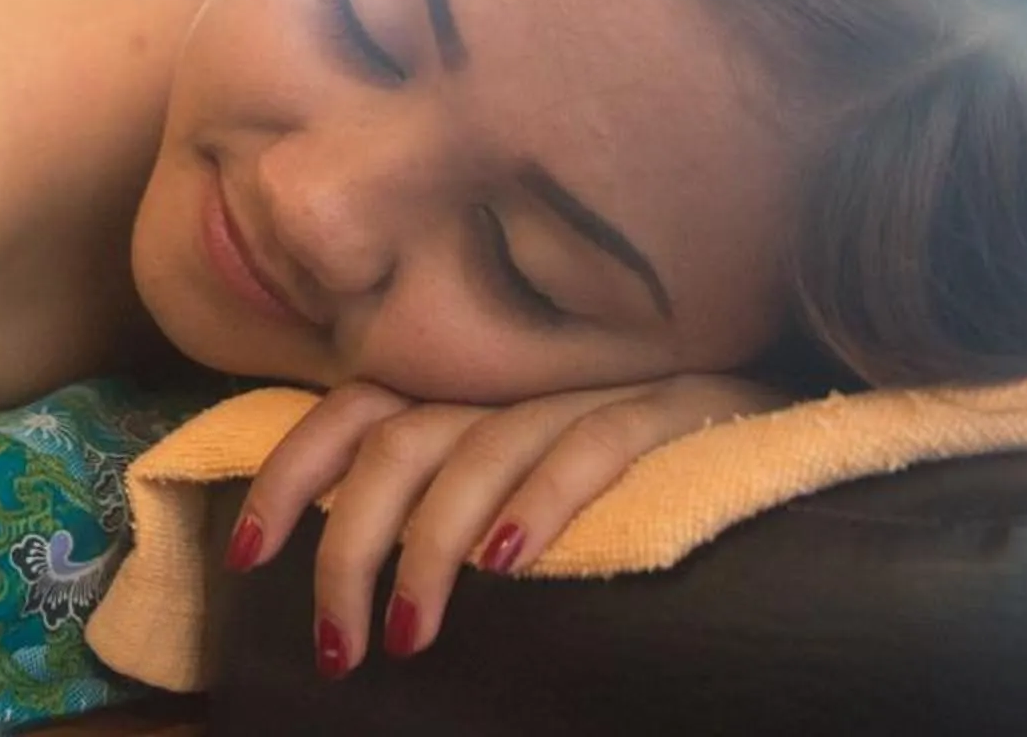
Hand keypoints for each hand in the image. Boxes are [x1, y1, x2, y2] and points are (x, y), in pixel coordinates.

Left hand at [228, 373, 784, 673]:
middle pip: (397, 441)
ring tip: (406, 636)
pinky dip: (542, 500)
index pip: (351, 411)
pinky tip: (507, 563)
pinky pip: (591, 445)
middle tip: (334, 646)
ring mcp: (588, 387)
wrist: (781, 404)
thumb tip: (360, 587)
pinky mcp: (670, 408)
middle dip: (349, 546)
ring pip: (475, 452)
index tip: (246, 558)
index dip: (288, 475)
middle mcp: (514, 380)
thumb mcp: (520, 468)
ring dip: (430, 550)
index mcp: (470, 388)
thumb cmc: (636, 462)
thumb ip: (447, 493)